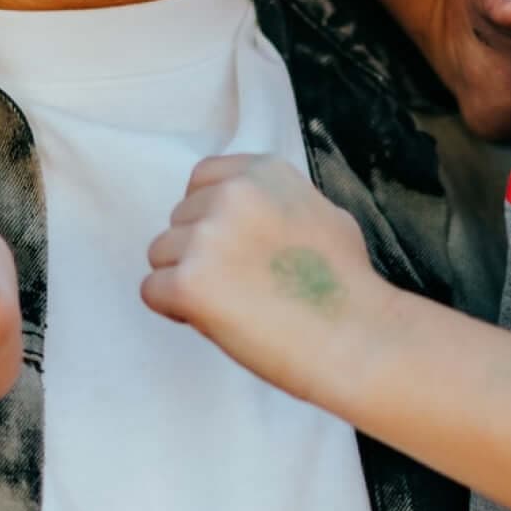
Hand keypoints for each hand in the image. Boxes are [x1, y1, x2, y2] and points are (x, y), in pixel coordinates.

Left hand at [141, 154, 392, 404]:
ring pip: (161, 255)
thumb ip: (274, 204)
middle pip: (179, 220)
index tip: (234, 249)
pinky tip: (217, 321)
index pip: (201, 181)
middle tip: (242, 287)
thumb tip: (246, 216)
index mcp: (262, 172)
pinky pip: (153, 291)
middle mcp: (231, 194)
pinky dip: (176, 311)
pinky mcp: (190, 282)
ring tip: (235, 306)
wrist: (358, 338)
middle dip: (200, 253)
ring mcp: (208, 236)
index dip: (211, 219)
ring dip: (187, 282)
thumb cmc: (348, 287)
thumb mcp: (320, 212)